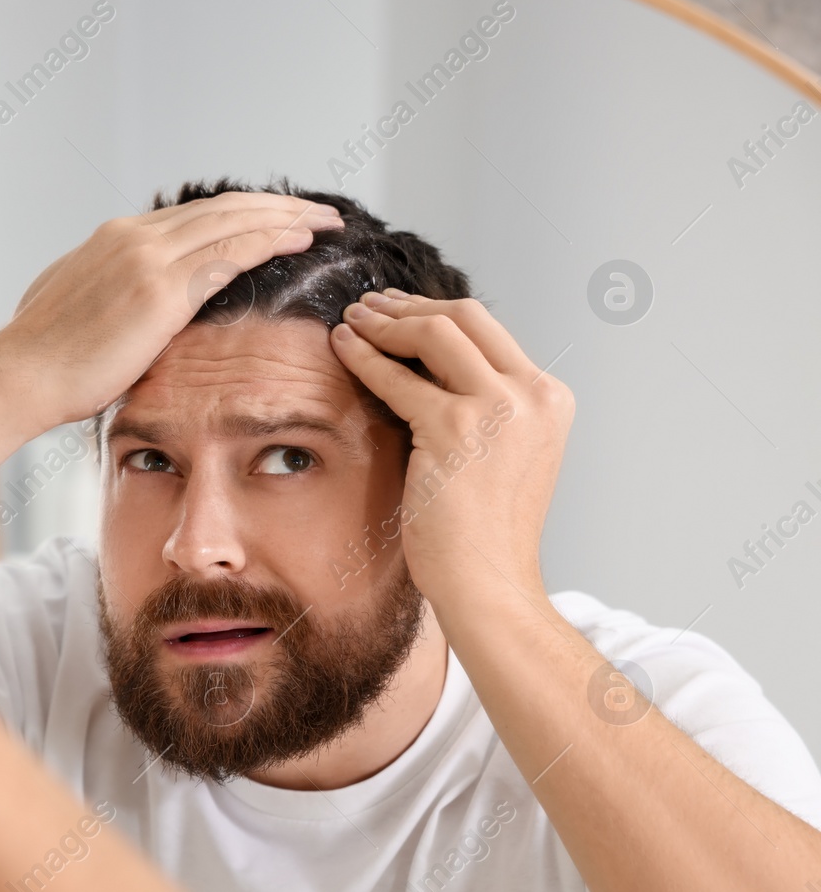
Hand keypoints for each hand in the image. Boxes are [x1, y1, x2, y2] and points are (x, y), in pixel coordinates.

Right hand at [0, 192, 342, 436]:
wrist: (17, 377)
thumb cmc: (42, 362)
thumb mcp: (75, 309)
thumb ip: (108, 295)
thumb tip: (122, 307)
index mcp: (113, 239)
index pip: (193, 215)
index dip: (240, 213)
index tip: (274, 220)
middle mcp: (133, 236)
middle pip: (222, 207)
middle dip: (275, 206)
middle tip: (316, 211)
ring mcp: (146, 258)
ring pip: (234, 221)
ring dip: (286, 217)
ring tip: (323, 220)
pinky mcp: (160, 290)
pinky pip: (230, 253)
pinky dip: (270, 239)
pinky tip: (301, 239)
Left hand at [330, 289, 572, 602]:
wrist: (488, 585)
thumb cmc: (482, 533)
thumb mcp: (500, 455)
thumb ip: (483, 409)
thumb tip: (430, 367)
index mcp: (549, 399)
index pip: (489, 331)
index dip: (437, 312)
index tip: (398, 311)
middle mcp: (533, 395)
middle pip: (466, 316)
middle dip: (410, 306)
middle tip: (369, 306)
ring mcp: (499, 408)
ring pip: (435, 331)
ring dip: (385, 321)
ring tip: (351, 318)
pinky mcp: (455, 428)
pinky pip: (398, 377)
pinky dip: (365, 356)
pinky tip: (341, 347)